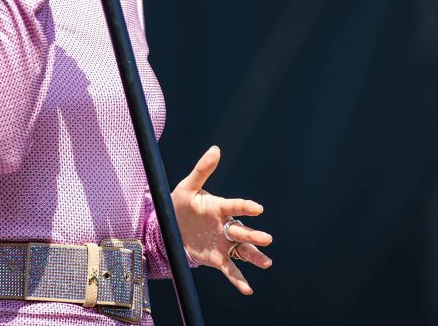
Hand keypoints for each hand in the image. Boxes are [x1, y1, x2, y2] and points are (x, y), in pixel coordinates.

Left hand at [171, 145, 273, 294]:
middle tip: (266, 239)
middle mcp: (226, 226)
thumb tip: (215, 149)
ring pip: (242, 251)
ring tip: (266, 262)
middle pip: (242, 231)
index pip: (235, 206)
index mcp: (220, 207)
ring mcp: (223, 243)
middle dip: (254, 235)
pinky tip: (248, 289)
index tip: (258, 208)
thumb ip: (202, 170)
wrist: (171, 227)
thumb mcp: (187, 187)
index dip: (246, 207)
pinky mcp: (218, 258)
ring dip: (254, 256)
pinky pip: (230, 269)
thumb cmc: (181, 203)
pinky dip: (239, 279)